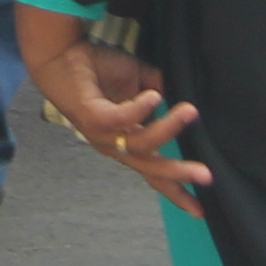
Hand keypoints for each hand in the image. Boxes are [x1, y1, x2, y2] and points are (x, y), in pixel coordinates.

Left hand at [15, 10, 208, 212]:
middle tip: (206, 176)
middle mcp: (114, 143)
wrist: (59, 54)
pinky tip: (154, 96)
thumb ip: (158, 88)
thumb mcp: (136, 79)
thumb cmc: (95, 68)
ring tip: (190, 110)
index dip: (175, 190)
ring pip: (141, 143)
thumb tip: (180, 92)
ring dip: (168, 128)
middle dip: (178, 173)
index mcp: (125, 140)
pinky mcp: (91, 118)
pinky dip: (139, 109)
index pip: (153, 171)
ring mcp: (101, 134)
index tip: (200, 211)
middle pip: (150, 167)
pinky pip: (119, 119)